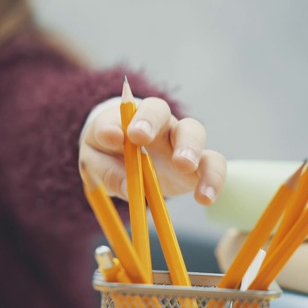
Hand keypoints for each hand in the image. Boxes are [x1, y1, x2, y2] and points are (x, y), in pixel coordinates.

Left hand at [79, 97, 225, 204]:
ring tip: (183, 165)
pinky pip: (213, 165)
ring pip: (194, 132)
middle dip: (154, 123)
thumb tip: (127, 182)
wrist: (121, 164)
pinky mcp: (198, 166)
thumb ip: (105, 170)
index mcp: (131, 118)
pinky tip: (205, 198)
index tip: (128, 136)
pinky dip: (213, 179)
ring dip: (190, 147)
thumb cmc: (105, 155)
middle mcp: (159, 124)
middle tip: (143, 140)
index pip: (137, 109)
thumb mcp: (94, 162)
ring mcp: (181, 143)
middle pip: (163, 111)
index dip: (137, 119)